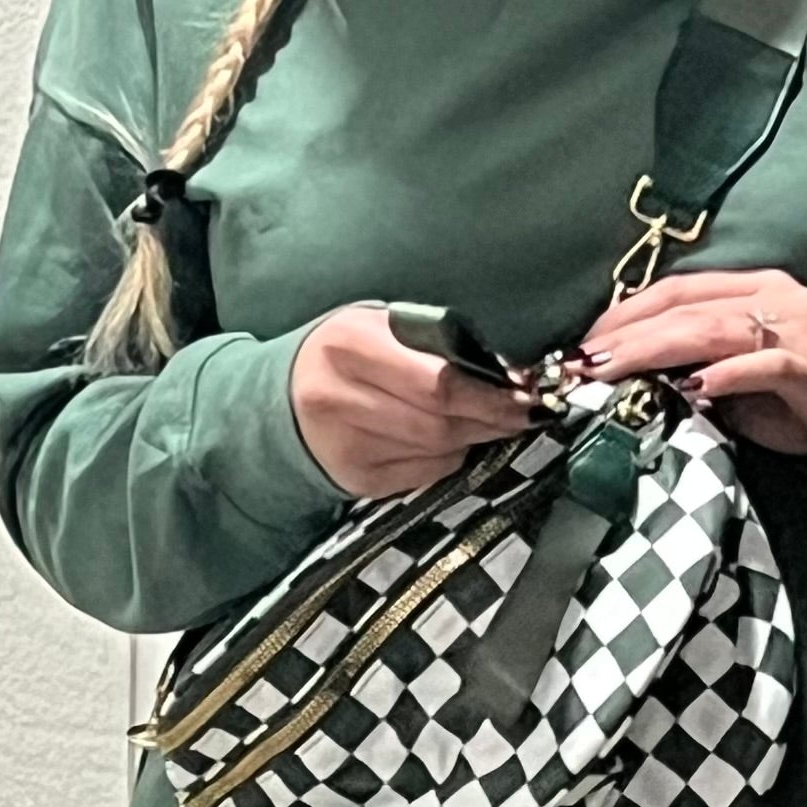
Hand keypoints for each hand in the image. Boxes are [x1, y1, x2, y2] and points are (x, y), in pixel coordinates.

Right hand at [289, 305, 532, 499]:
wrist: (284, 399)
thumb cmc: (347, 354)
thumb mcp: (378, 328)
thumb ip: (431, 343)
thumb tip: (502, 372)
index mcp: (349, 345)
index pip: (436, 380)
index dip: (487, 392)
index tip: (522, 391)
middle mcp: (340, 398)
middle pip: (440, 422)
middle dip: (490, 418)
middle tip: (521, 413)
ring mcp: (347, 445)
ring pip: (437, 451)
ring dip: (475, 438)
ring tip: (495, 423)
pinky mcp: (356, 479)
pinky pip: (424, 473)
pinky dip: (449, 458)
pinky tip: (451, 442)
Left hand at [576, 268, 806, 474]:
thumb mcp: (743, 381)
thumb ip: (698, 368)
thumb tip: (634, 380)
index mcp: (756, 290)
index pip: (678, 290)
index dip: (625, 313)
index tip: (583, 345)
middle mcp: (776, 298)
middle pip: (686, 305)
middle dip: (626, 334)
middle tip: (581, 361)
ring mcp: (798, 329)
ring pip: (713, 327)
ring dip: (655, 349)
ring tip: (613, 370)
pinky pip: (764, 364)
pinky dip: (725, 375)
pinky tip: (691, 389)